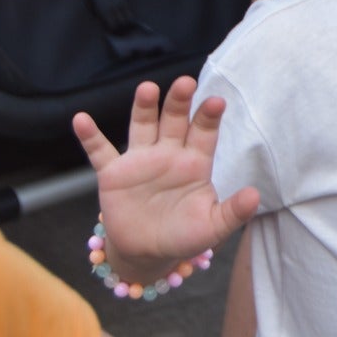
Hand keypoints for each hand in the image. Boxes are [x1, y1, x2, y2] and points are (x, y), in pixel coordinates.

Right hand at [72, 77, 258, 283]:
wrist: (147, 253)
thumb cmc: (184, 235)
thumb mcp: (212, 227)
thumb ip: (233, 212)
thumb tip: (256, 196)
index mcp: (195, 162)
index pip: (204, 133)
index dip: (209, 117)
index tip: (217, 102)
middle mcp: (169, 154)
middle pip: (175, 121)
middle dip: (180, 102)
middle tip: (185, 83)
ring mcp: (140, 161)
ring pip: (143, 127)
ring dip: (144, 108)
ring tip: (148, 88)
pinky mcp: (113, 174)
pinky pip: (100, 151)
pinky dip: (90, 136)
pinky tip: (81, 119)